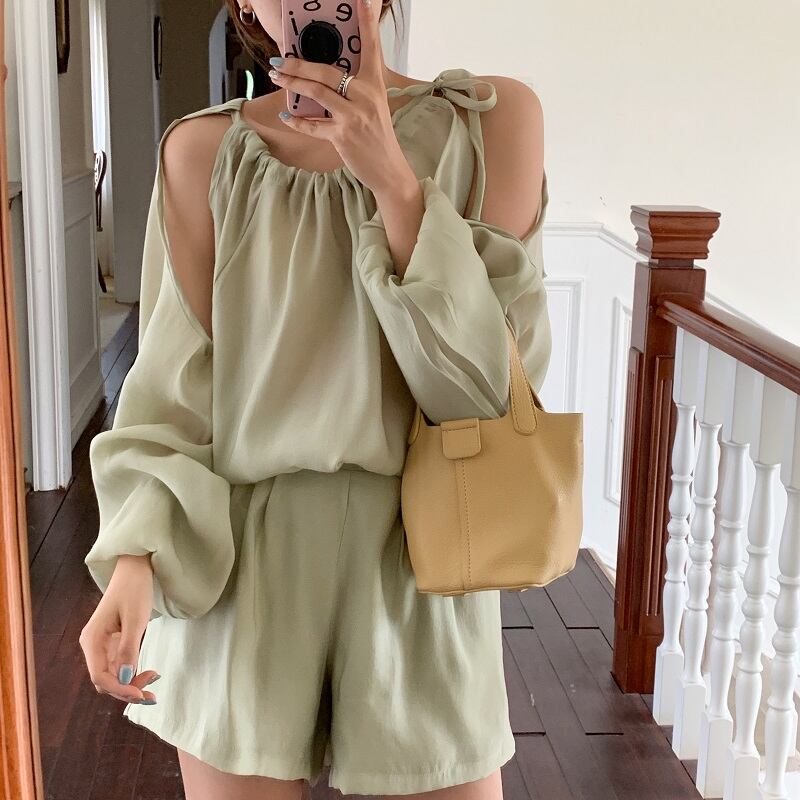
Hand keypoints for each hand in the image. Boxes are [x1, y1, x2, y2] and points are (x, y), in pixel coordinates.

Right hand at [79, 554, 159, 703]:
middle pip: (105, 680)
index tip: (142, 695)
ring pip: (113, 675)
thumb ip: (129, 648)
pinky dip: (132, 672)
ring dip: (131, 683)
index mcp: (92, 640)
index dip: (120, 690)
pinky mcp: (112, 642)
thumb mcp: (135, 619)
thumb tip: (126, 679)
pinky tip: (148, 672)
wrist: (134, 568)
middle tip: (152, 694)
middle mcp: (93, 645)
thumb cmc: (134, 589)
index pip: (100, 677)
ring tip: (153, 681)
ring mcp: (102, 644)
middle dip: (127, 690)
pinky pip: (119, 665)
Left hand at [269, 0, 416, 196]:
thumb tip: (323, 77)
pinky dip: (296, 120)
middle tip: (279, 58)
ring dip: (292, 83)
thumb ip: (354, 89)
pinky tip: (285, 114)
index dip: (367, 22)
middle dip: (298, 63)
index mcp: (374, 85)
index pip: (371, 47)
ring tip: (276, 75)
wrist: (388, 169)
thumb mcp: (373, 106)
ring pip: (316, 92)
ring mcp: (354, 117)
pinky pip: (313, 125)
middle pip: (327, 71)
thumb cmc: (377, 136)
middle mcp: (365, 96)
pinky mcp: (343, 136)